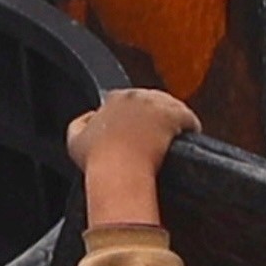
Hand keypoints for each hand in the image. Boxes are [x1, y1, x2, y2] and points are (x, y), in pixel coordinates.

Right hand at [65, 83, 198, 219]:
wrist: (119, 169)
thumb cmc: (98, 159)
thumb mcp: (74, 139)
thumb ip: (80, 123)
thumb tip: (89, 118)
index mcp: (115, 98)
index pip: (126, 100)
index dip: (131, 114)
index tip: (133, 128)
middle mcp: (138, 96)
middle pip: (150, 101)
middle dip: (153, 115)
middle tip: (154, 135)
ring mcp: (159, 105)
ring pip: (171, 106)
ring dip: (172, 119)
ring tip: (173, 135)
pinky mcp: (177, 116)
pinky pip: (189, 117)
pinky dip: (190, 125)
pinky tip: (189, 135)